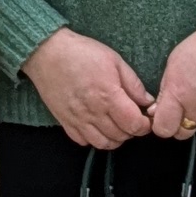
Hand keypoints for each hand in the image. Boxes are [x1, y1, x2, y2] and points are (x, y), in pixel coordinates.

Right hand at [25, 28, 156, 149]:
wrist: (47, 53)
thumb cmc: (82, 53)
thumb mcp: (114, 60)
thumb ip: (133, 84)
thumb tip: (147, 101)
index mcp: (108, 96)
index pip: (134, 124)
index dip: (145, 126)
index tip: (146, 119)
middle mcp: (93, 112)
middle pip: (120, 136)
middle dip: (132, 131)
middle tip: (132, 119)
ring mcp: (77, 120)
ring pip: (103, 143)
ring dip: (114, 138)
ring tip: (117, 125)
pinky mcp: (65, 122)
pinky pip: (83, 141)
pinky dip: (94, 139)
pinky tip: (98, 126)